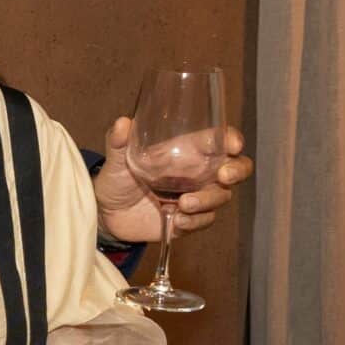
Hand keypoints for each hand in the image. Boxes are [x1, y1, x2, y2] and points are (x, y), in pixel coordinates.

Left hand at [94, 120, 251, 246]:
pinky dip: (194, 221)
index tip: (233, 145)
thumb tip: (123, 123)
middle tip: (224, 176)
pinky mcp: (190, 219)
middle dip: (237, 171)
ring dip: (207, 200)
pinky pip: (204, 220)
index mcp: (186, 152)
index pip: (218, 141)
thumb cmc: (117, 178)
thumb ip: (119, 142)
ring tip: (183, 203)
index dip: (231, 140)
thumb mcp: (116, 159)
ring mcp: (196, 196)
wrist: (107, 213)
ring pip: (221, 196)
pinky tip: (177, 220)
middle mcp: (198, 173)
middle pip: (236, 168)